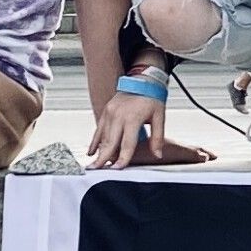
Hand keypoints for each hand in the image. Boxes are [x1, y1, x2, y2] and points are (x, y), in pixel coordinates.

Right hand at [87, 92, 208, 169]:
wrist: (142, 80)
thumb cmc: (152, 99)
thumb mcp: (159, 116)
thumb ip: (158, 137)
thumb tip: (158, 155)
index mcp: (133, 117)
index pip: (128, 143)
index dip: (123, 157)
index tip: (118, 169)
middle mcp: (118, 115)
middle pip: (110, 141)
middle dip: (103, 158)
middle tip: (96, 171)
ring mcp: (110, 113)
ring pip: (102, 137)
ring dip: (98, 152)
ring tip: (93, 165)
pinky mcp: (106, 111)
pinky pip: (99, 129)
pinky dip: (95, 141)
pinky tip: (91, 152)